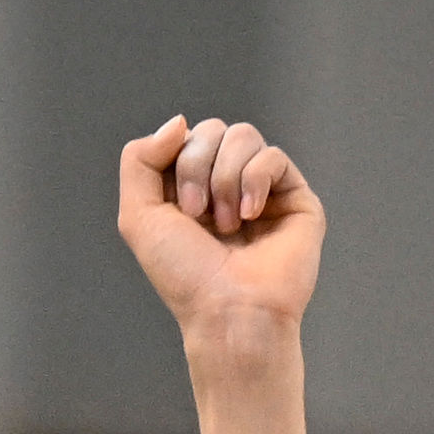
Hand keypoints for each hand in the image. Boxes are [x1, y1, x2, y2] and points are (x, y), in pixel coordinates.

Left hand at [116, 115, 320, 341]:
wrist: (228, 311)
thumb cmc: (185, 275)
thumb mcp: (138, 217)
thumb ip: (139, 160)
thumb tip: (179, 121)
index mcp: (189, 189)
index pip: (184, 138)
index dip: (176, 159)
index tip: (177, 206)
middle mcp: (225, 185)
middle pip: (212, 129)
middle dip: (197, 167)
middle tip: (197, 214)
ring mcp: (261, 188)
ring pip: (242, 135)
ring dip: (225, 177)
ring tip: (226, 223)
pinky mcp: (294, 196)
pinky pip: (272, 155)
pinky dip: (255, 180)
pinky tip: (250, 216)